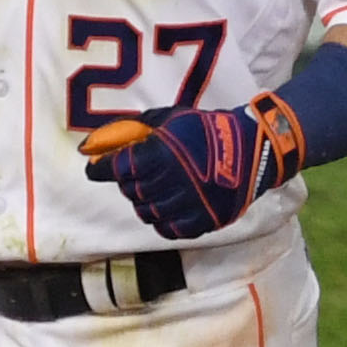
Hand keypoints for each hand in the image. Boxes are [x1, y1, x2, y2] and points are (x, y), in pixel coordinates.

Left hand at [82, 100, 306, 240]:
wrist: (252, 149)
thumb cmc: (206, 129)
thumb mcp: (171, 118)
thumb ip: (136, 129)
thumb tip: (97, 142)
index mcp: (160, 154)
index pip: (117, 167)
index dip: (101, 169)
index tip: (94, 170)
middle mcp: (170, 182)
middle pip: (130, 191)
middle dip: (127, 182)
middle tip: (135, 174)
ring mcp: (186, 205)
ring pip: (146, 212)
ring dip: (144, 201)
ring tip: (154, 189)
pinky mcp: (201, 221)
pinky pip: (168, 229)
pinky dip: (162, 220)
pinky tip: (168, 206)